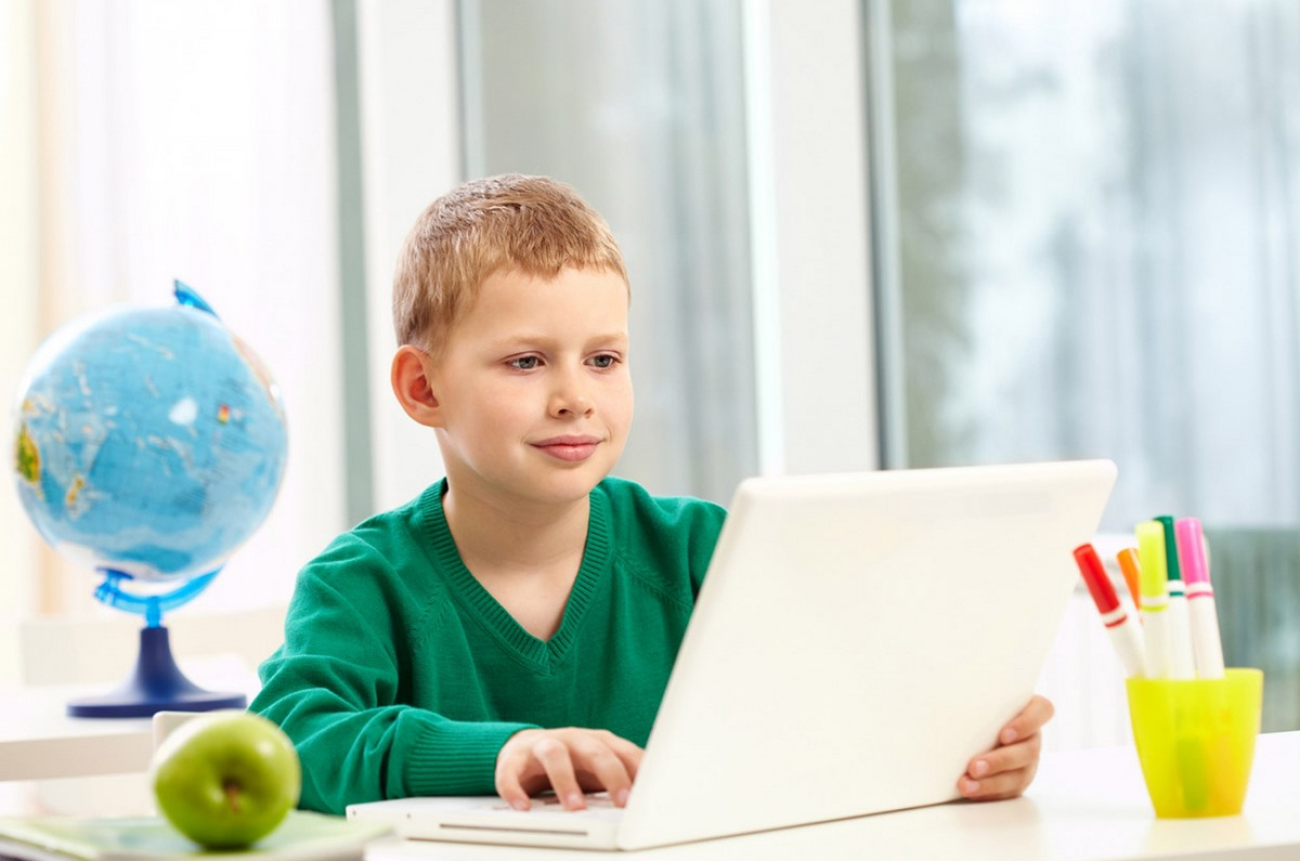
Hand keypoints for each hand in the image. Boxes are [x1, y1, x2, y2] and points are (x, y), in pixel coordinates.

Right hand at [495, 728, 643, 811]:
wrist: (523, 748)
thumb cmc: (571, 763)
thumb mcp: (599, 769)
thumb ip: (624, 778)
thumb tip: (655, 801)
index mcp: (599, 741)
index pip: (624, 752)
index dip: (638, 772)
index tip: (650, 795)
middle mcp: (573, 739)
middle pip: (595, 751)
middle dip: (611, 775)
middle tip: (622, 802)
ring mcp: (543, 746)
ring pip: (555, 756)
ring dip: (566, 782)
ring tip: (575, 809)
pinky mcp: (513, 759)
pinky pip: (511, 773)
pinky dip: (515, 790)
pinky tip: (523, 808)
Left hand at [958, 695, 1053, 800]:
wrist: (968, 729)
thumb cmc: (973, 705)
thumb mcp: (977, 697)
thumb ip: (972, 695)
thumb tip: (943, 686)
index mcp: (1028, 709)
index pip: (1042, 711)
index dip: (1027, 723)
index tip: (1003, 734)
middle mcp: (1032, 736)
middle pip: (1029, 750)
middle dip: (1000, 761)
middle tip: (974, 767)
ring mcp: (1028, 761)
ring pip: (1019, 775)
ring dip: (992, 783)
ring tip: (967, 785)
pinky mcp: (1017, 780)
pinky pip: (1008, 791)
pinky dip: (988, 793)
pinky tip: (971, 792)